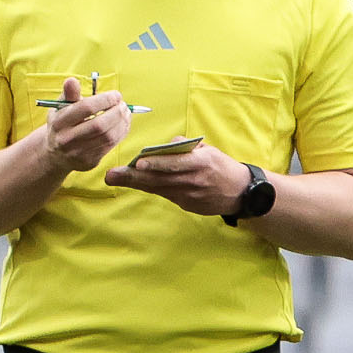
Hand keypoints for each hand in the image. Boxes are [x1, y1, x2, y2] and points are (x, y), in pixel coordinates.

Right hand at [39, 75, 132, 172]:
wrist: (55, 154)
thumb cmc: (62, 124)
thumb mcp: (60, 107)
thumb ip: (69, 94)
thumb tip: (72, 81)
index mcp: (59, 122)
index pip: (86, 108)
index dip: (105, 100)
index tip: (116, 95)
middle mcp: (66, 139)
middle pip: (99, 125)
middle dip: (116, 113)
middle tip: (123, 105)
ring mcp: (78, 153)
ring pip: (108, 137)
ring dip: (122, 123)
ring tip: (125, 112)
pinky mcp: (89, 162)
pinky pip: (110, 146)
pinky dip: (121, 133)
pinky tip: (123, 124)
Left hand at [105, 141, 251, 215]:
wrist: (240, 193)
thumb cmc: (222, 166)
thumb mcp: (209, 150)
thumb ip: (186, 147)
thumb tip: (165, 147)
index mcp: (201, 163)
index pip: (175, 163)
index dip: (156, 164)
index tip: (138, 163)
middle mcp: (193, 181)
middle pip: (159, 179)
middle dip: (133, 177)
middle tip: (112, 176)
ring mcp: (189, 196)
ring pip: (158, 188)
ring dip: (136, 183)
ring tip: (116, 178)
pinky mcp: (187, 205)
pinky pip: (165, 194)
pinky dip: (151, 188)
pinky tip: (136, 183)